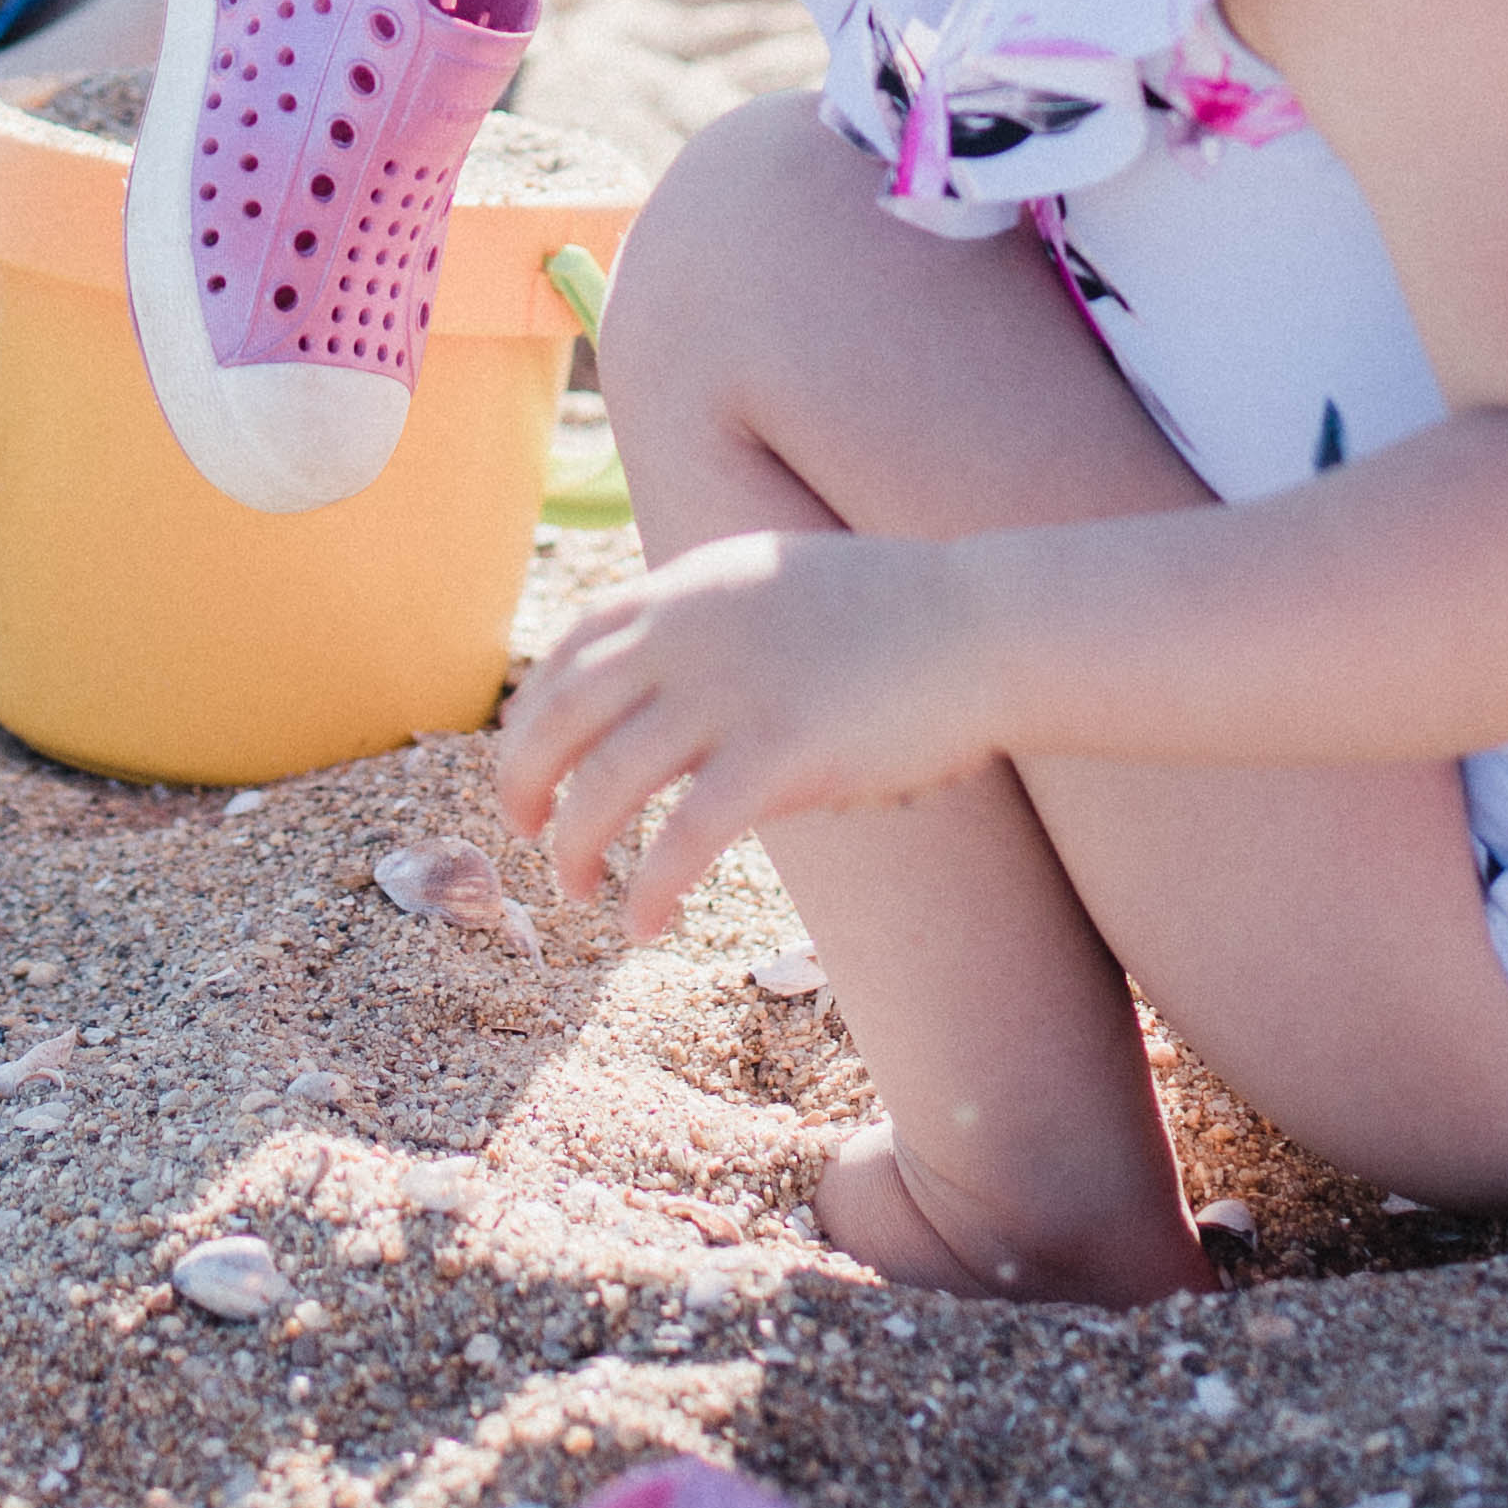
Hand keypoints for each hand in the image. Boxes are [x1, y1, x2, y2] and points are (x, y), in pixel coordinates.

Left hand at [497, 528, 1011, 934]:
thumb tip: (663, 686)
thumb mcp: (771, 585)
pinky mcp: (781, 755)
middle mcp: (687, 635)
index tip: (526, 769)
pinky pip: (683, 838)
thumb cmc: (893, 616)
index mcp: (682, 591)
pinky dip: (649, 888)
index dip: (527, 720)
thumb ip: (705, 625)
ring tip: (579, 891)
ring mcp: (731, 694)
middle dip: (524, 786)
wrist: (984, 624)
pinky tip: (643, 922)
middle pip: (559, 719)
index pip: (565, 655)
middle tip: (526, 836)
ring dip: (576, 849)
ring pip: (606, 785)